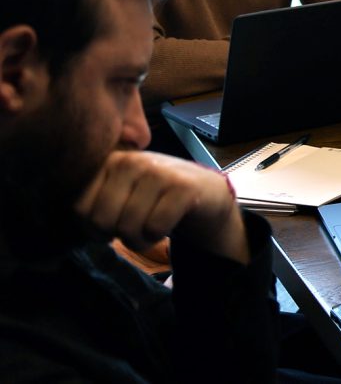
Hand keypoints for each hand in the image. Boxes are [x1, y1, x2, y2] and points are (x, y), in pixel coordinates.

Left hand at [75, 150, 248, 263]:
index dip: (93, 227)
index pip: (80, 208)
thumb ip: (93, 200)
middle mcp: (132, 160)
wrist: (205, 194)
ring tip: (150, 228)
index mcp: (110, 161)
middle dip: (117, 235)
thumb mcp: (120, 192)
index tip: (112, 223)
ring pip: (129, 227)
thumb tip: (75, 219)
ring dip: (140, 239)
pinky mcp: (183, 187)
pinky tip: (168, 224)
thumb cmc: (155, 199)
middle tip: (134, 228)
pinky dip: (160, 236)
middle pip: (102, 220)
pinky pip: (155, 228)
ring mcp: (159, 171)